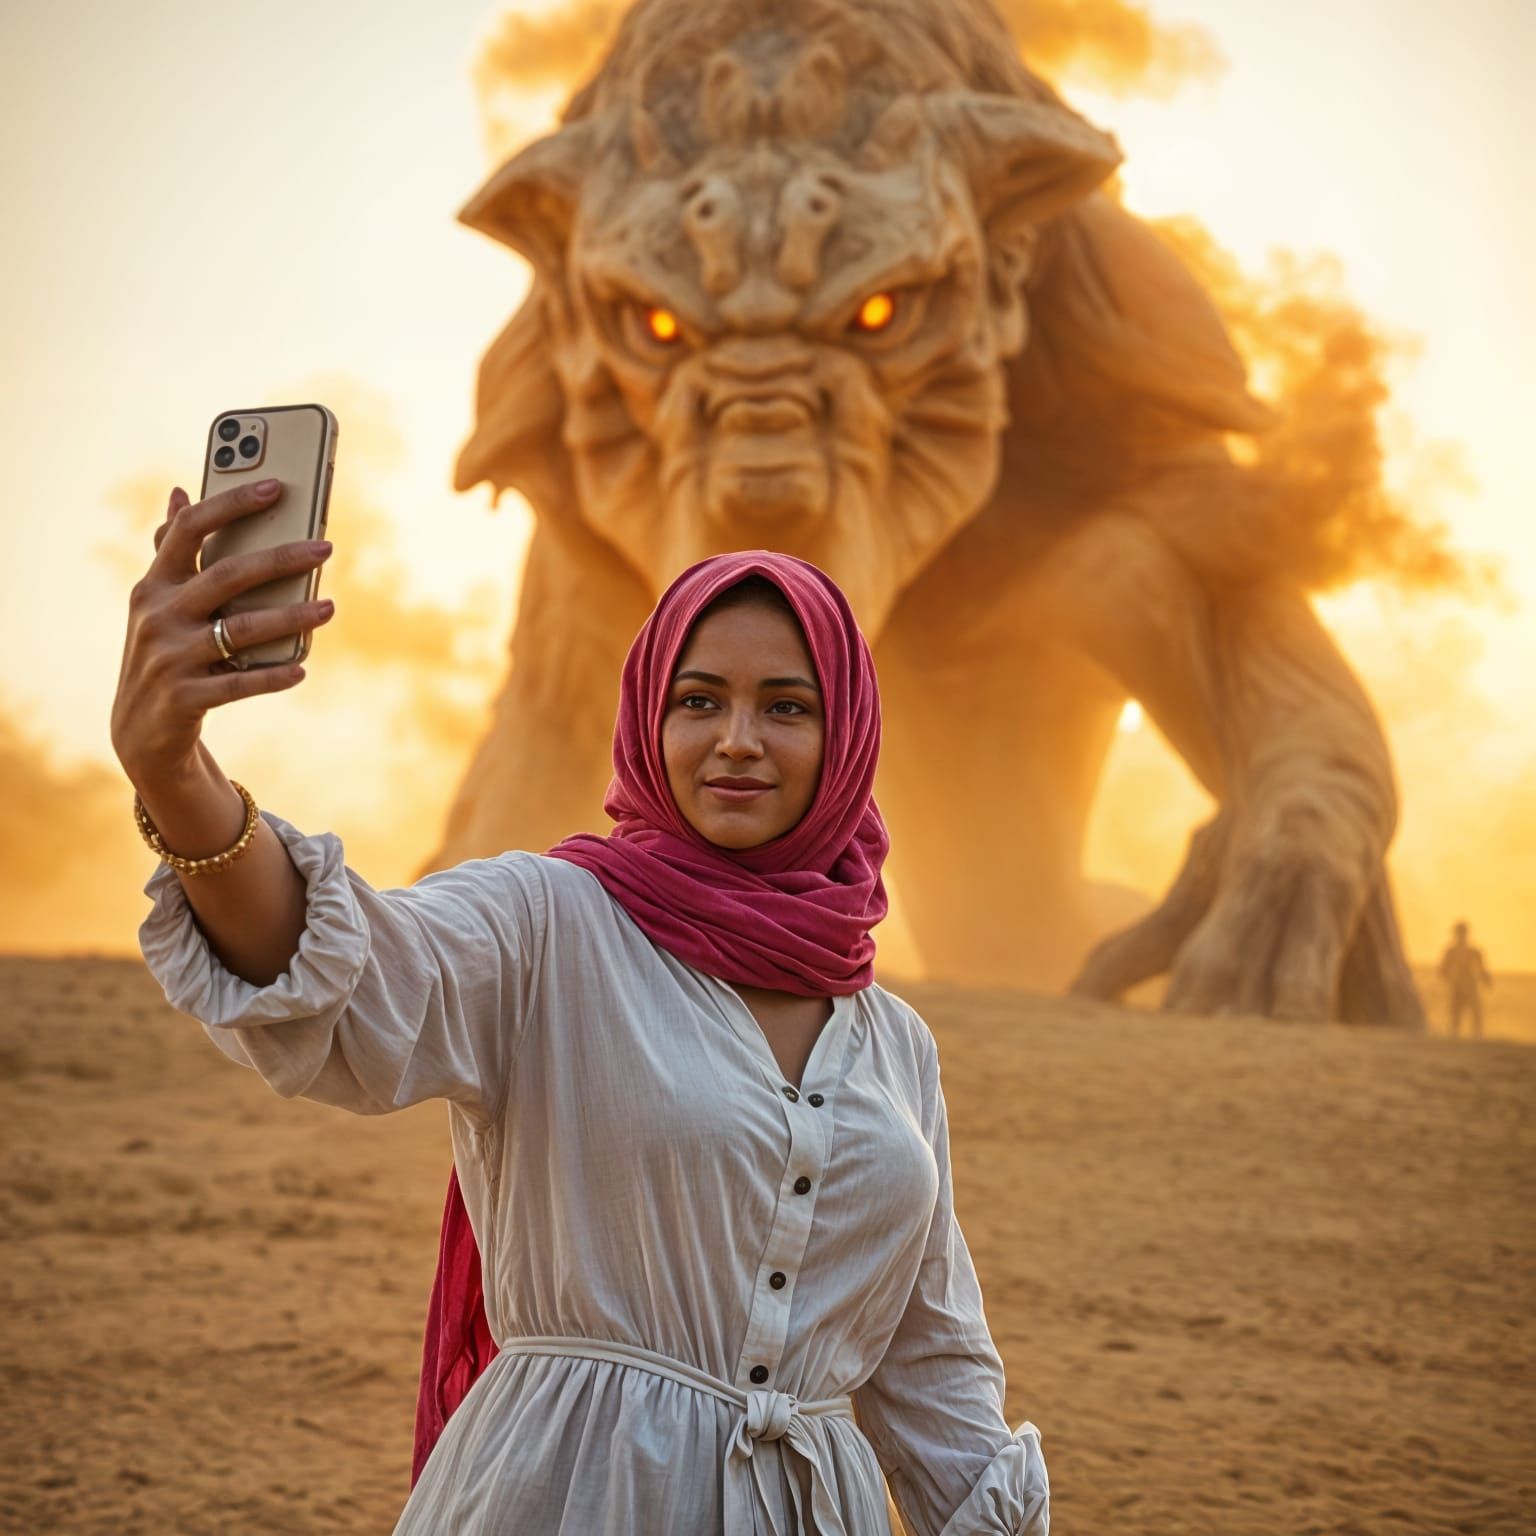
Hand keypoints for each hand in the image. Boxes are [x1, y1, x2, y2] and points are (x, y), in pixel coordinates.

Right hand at [110, 480, 334, 785]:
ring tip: (329, 608)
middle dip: (279, 560)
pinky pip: (238, 684)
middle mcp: (158, 616)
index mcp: (154, 584)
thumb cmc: (164, 650)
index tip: (275, 487)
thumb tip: (180, 492)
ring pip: (240, 631)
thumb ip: (172, 552)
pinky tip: (301, 668)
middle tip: (326, 548)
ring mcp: (170, 658)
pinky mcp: (184, 698)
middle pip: (226, 577)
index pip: (188, 530)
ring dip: (290, 618)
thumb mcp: (159, 602)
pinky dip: (272, 676)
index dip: (230, 505)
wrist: (140, 729)